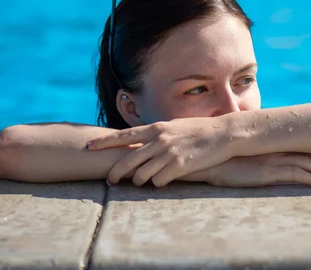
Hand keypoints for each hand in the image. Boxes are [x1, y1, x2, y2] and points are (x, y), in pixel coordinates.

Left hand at [86, 118, 234, 186]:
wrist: (223, 134)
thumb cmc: (198, 130)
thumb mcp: (173, 127)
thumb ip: (155, 135)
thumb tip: (138, 144)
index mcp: (156, 128)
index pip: (123, 136)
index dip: (103, 143)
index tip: (87, 147)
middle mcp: (159, 140)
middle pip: (127, 161)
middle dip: (115, 173)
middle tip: (109, 181)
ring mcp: (168, 154)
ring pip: (141, 175)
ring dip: (140, 180)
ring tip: (144, 180)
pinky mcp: (179, 167)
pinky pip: (159, 182)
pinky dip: (159, 183)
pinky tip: (166, 178)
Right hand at [182, 153, 310, 187]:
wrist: (207, 158)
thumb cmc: (223, 158)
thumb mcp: (245, 154)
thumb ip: (259, 155)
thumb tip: (266, 161)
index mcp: (271, 144)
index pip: (301, 148)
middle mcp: (275, 149)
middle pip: (309, 155)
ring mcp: (271, 159)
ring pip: (306, 164)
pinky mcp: (266, 172)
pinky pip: (294, 175)